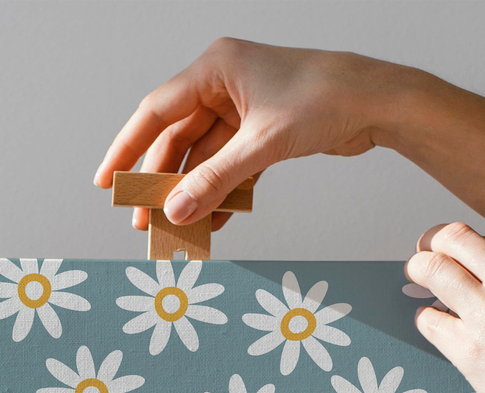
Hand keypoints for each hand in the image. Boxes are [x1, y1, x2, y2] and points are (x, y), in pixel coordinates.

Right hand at [95, 40, 414, 230]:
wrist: (376, 101)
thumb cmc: (324, 101)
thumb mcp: (263, 145)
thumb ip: (217, 180)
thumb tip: (177, 212)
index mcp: (215, 68)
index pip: (156, 112)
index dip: (128, 149)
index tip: (107, 184)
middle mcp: (224, 85)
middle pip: (178, 139)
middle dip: (162, 183)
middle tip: (144, 222)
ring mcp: (244, 109)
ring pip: (205, 158)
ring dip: (193, 194)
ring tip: (177, 231)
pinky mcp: (264, 132)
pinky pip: (232, 167)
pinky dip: (224, 194)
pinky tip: (214, 223)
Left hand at [406, 224, 484, 392]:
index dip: (474, 250)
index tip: (465, 256)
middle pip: (458, 241)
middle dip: (435, 242)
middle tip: (425, 252)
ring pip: (434, 270)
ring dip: (420, 270)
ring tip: (415, 276)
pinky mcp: (468, 347)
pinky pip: (429, 319)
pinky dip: (425, 318)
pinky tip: (429, 323)